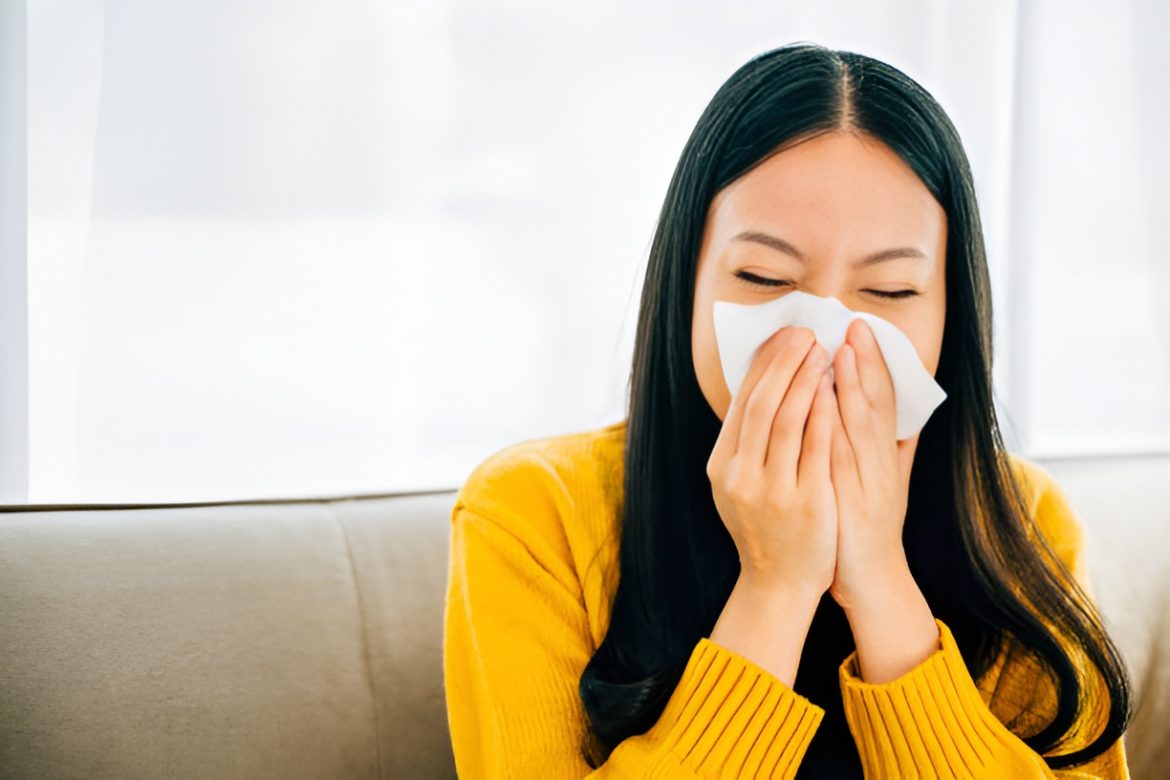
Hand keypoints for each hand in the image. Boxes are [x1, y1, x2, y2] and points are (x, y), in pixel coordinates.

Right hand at [707, 325, 838, 599]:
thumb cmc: (764, 528)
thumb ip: (744, 443)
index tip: (785, 337)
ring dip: (804, 380)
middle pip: (762, 404)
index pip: (742, 401)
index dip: (765, 364)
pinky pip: (814, 449)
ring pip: (786, 420)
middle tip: (805, 333)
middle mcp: (739, 474)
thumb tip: (759, 388)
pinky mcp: (804, 502)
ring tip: (821, 351)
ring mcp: (770, 489)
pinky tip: (834, 390)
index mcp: (722, 465)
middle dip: (784, 363)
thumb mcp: (738, 485)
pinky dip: (823, 415)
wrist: (777, 584)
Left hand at [826, 318, 920, 612]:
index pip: (885, 401)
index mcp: (888, 458)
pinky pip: (837, 461)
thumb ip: (895, 448)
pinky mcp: (846, 504)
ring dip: (849, 390)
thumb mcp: (889, 483)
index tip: (862, 330)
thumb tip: (905, 413)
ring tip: (839, 354)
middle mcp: (882, 467)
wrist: (871, 581)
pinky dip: (830, 430)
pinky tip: (820, 406)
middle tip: (854, 327)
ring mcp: (866, 486)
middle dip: (865, 365)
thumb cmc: (871, 528)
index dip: (876, 364)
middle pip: (876, 407)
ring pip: (858, 429)